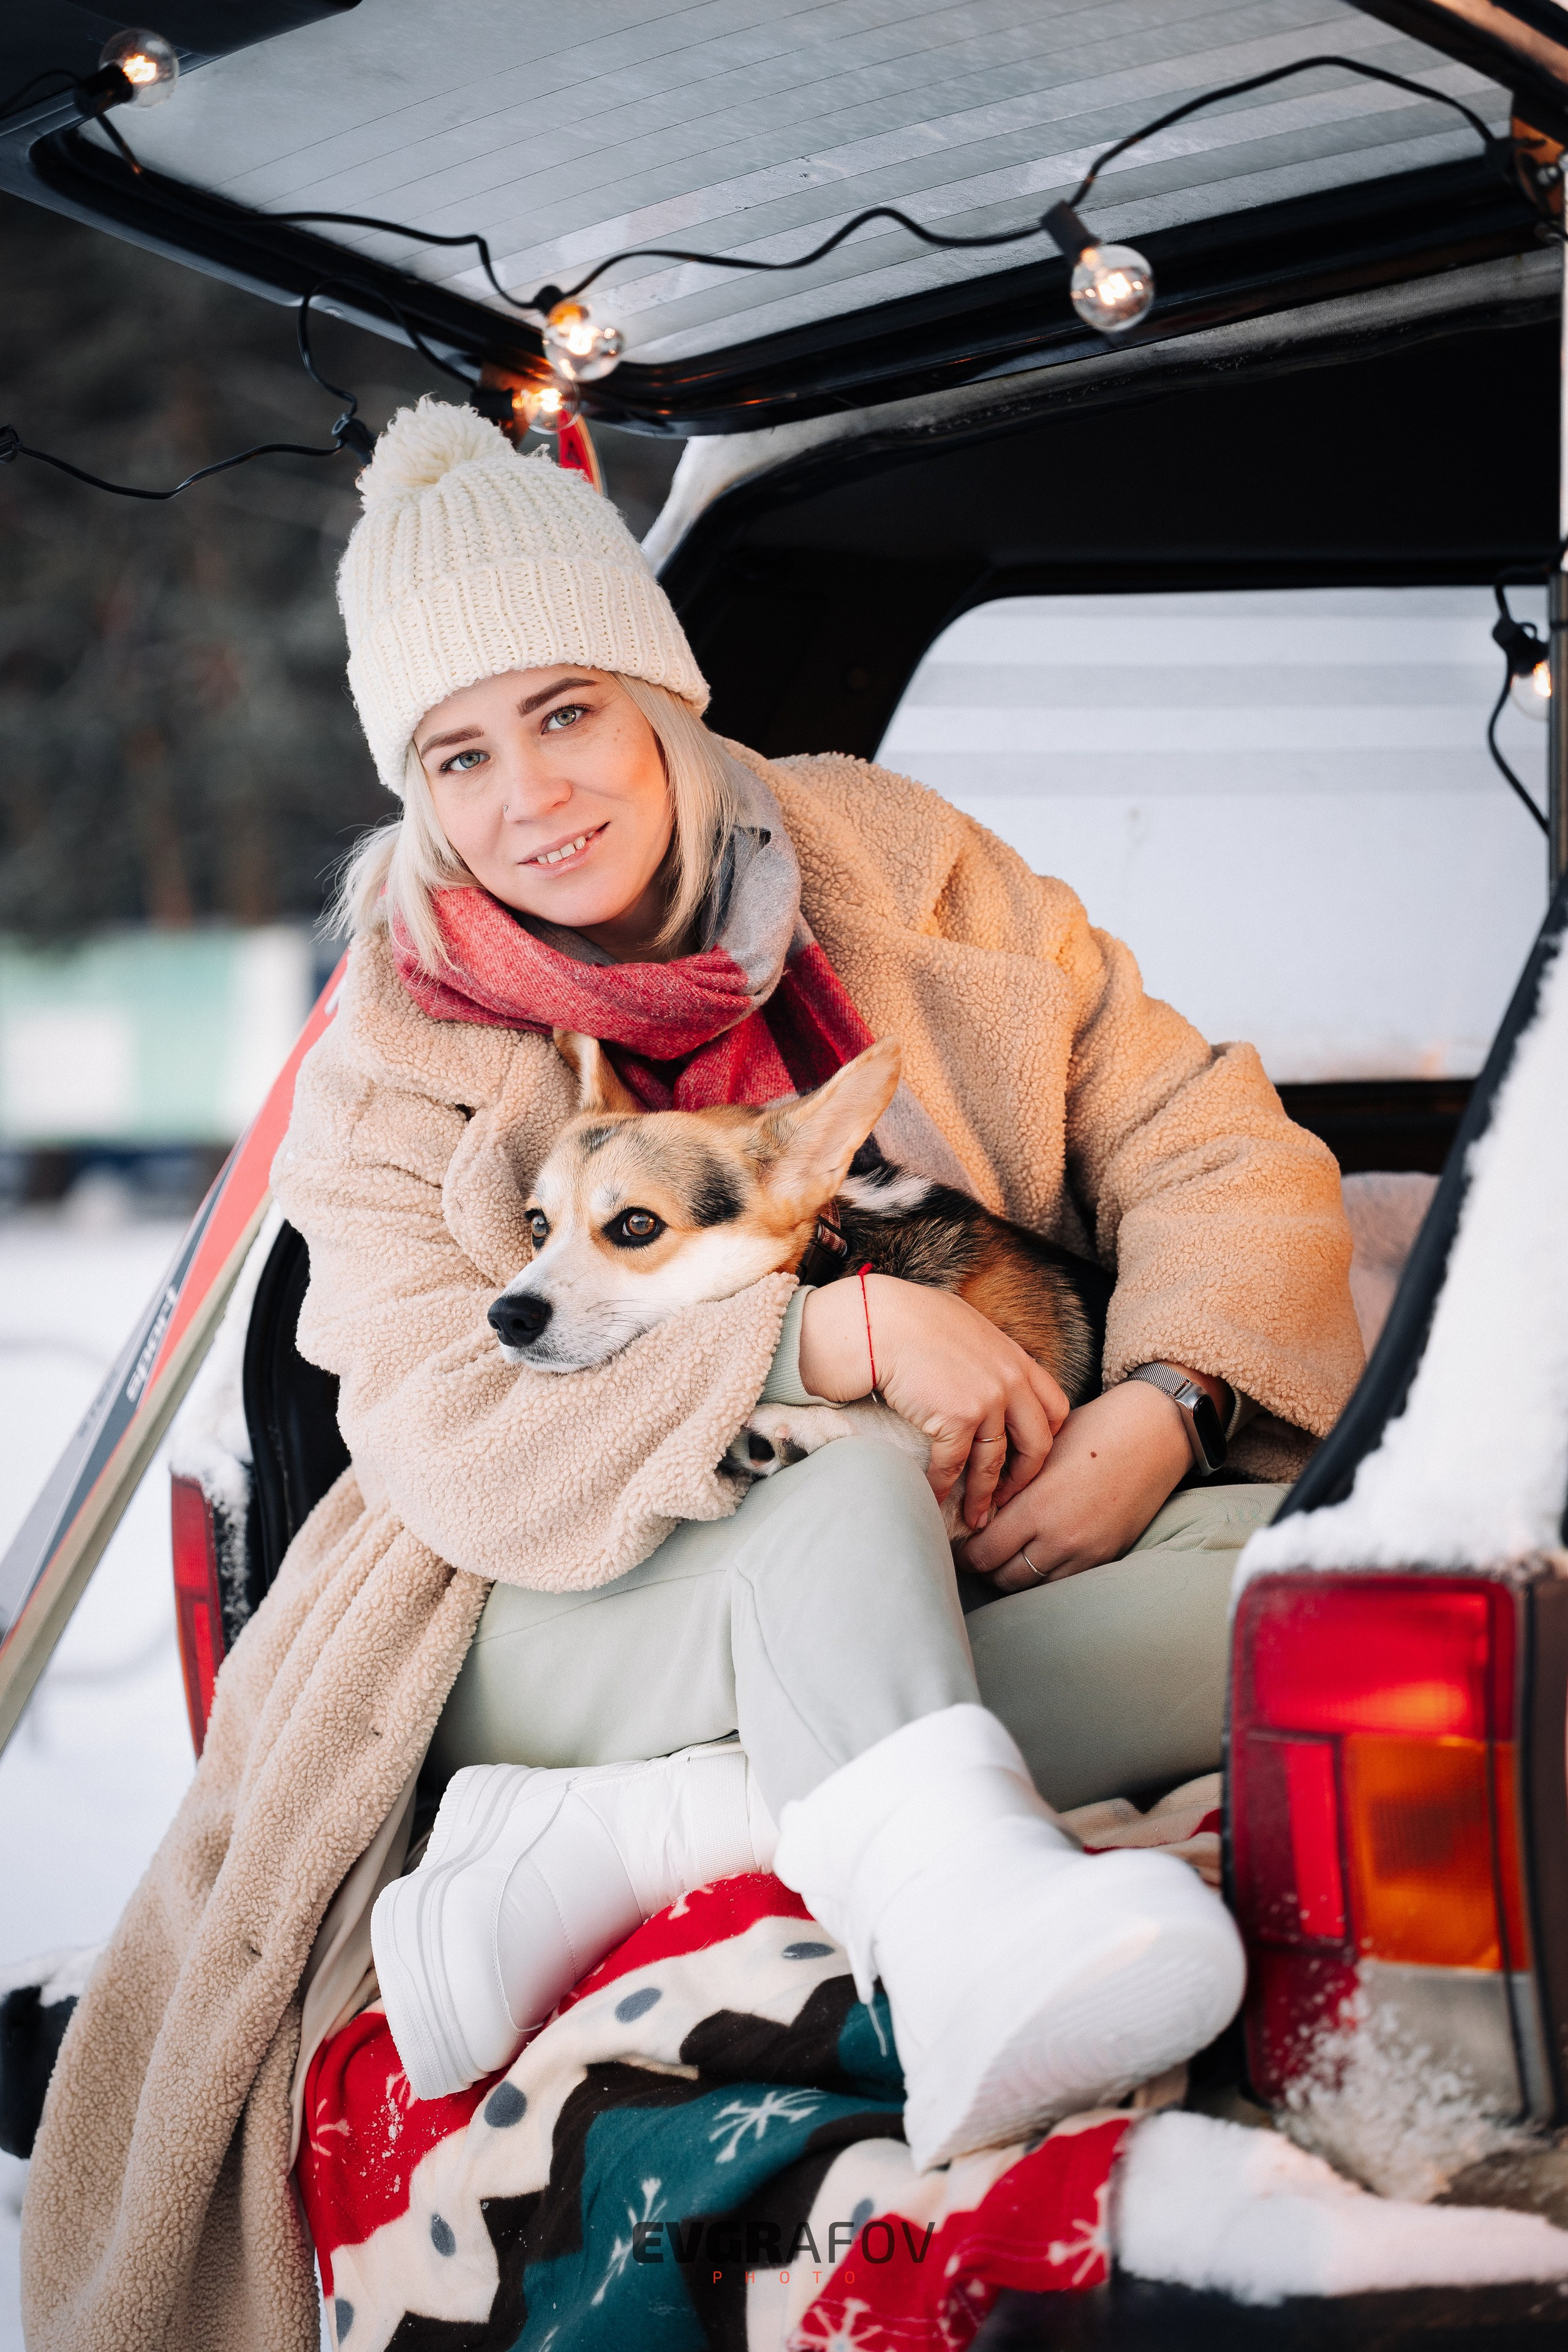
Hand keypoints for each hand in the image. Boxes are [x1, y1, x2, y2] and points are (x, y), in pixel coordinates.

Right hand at [797, 1276, 1068, 1530]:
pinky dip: (943, 1487)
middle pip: (1036, 1443)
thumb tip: (977, 1373)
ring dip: (984, 1496)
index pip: (1053, 1407)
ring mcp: (988, 1399)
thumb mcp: (963, 1327)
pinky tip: (934, 1498)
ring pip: (995, 1463)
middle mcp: (1010, 1379)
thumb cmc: (906, 1318)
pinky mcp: (957, 1418)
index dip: (1044, 1440)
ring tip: (974, 1518)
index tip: (1026, 1460)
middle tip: (1007, 1500)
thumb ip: (982, 1355)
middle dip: (1023, 1479)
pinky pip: (954, 1465)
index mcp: (1014, 1358)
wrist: (874, 1320)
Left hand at [959, 1380, 1192, 1590]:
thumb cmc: (1093, 1430)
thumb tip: (977, 1509)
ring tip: (1004, 1556)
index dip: (965, 1553)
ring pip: (1033, 1585)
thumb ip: (1009, 1486)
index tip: (960, 1545)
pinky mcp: (1107, 1556)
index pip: (983, 1553)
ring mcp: (1086, 1552)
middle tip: (976, 1554)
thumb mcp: (1040, 1452)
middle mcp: (1060, 1538)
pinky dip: (1045, 1573)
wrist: (1153, 1434)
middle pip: (1004, 1577)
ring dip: (1014, 1574)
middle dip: (984, 1568)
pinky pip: (1063, 1581)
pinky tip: (1038, 1554)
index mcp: (1037, 1506)